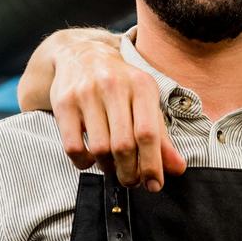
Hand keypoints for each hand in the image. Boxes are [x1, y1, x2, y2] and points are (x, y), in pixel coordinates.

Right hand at [21, 29, 186, 189]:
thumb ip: (161, 137)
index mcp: (141, 86)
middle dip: (130, 172)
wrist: (81, 55)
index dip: (152, 164)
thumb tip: (177, 169)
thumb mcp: (145, 102)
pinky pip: (73, 146)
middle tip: (131, 181)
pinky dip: (84, 162)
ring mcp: (86, 93)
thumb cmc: (121, 86)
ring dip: (108, 168)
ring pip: (100, 148)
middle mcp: (114, 86)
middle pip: (124, 145)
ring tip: (113, 169)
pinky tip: (91, 160)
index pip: (149, 133)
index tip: (154, 185)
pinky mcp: (64, 103)